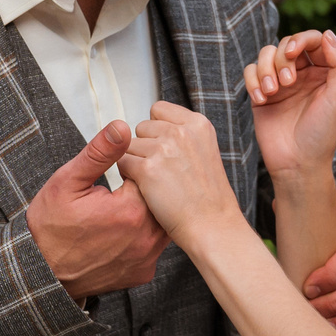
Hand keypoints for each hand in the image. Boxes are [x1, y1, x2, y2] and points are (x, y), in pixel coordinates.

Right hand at [29, 122, 170, 301]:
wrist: (42, 273)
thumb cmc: (50, 228)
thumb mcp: (68, 182)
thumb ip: (99, 153)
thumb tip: (122, 128)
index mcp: (131, 209)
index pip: (149, 175)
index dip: (132, 171)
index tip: (116, 176)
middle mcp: (145, 236)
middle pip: (158, 199)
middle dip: (140, 193)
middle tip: (113, 197)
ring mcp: (146, 257)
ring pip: (160, 223)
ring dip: (145, 215)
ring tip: (117, 215)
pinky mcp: (143, 272)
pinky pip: (153, 247)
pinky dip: (141, 238)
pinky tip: (120, 236)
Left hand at [121, 101, 243, 253]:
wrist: (213, 226)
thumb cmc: (207, 197)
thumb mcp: (205, 151)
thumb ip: (182, 134)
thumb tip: (156, 126)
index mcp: (197, 124)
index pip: (158, 109)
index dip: (155, 131)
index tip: (165, 150)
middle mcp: (180, 131)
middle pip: (141, 127)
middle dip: (145, 147)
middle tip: (163, 170)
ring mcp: (164, 148)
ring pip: (128, 145)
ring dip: (135, 162)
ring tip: (157, 181)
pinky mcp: (148, 168)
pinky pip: (122, 163)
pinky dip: (129, 176)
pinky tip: (147, 189)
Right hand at [243, 30, 335, 185]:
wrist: (297, 163)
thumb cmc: (322, 132)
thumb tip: (328, 33)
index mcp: (324, 71)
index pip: (313, 40)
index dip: (302, 39)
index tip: (293, 53)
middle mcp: (303, 74)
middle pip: (286, 44)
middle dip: (282, 58)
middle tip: (287, 82)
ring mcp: (280, 83)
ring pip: (266, 54)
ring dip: (266, 69)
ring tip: (272, 91)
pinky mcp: (261, 94)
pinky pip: (250, 72)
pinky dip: (253, 81)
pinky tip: (261, 99)